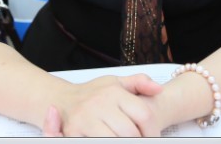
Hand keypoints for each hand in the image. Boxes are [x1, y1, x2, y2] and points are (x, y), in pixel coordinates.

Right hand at [43, 74, 162, 136]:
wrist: (61, 100)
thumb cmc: (93, 93)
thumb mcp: (115, 82)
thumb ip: (138, 83)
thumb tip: (159, 89)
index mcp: (113, 91)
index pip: (144, 114)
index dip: (152, 130)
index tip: (152, 136)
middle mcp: (100, 103)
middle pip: (131, 133)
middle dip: (139, 141)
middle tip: (141, 141)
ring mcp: (86, 118)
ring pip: (116, 141)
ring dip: (124, 143)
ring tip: (126, 141)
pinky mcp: (74, 132)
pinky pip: (99, 143)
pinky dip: (108, 143)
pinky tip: (111, 140)